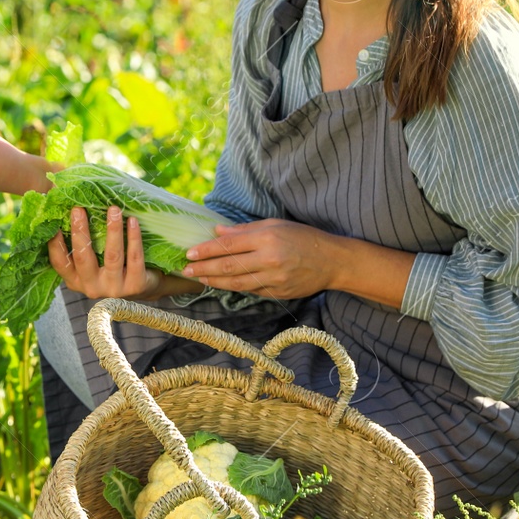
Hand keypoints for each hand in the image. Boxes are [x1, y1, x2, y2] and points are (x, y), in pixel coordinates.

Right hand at [48, 206, 166, 300]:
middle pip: (83, 258)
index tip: (54, 224)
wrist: (145, 288)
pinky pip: (135, 258)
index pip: (61, 264)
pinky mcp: (135, 286)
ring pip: (112, 256)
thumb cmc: (115, 268)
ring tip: (113, 209)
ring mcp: (114, 288)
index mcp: (76, 281)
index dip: (56, 245)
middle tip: (78, 209)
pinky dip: (134, 237)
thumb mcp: (94, 262)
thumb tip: (70, 211)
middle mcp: (92, 288)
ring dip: (113, 230)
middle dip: (80, 232)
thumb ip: (83, 244)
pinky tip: (132, 221)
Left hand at [179, 218, 341, 299]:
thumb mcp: (275, 224)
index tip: (189, 252)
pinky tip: (221, 284)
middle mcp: (269, 259)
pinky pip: (250, 290)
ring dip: (214, 282)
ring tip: (199, 278)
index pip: (229, 245)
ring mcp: (274, 280)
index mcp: (267, 238)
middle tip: (186, 270)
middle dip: (204, 268)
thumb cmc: (304, 237)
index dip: (207, 250)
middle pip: (228, 267)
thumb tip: (217, 231)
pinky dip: (234, 287)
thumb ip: (245, 230)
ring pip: (236, 283)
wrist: (332, 261)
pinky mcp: (278, 294)